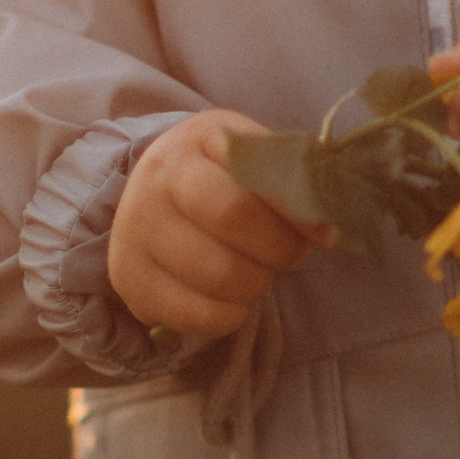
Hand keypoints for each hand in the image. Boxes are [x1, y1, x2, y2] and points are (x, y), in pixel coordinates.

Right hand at [108, 112, 333, 339]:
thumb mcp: (253, 158)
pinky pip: (197, 315)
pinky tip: (232, 300)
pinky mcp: (129, 280)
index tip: (327, 234)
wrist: (154, 199)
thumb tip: (330, 229)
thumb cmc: (220, 178)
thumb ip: (293, 180)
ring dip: (256, 284)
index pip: (253, 178)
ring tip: (255, 272)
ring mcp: (135, 232)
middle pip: (234, 222)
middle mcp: (155, 182)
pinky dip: (229, 316)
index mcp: (194, 142)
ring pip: (219, 276)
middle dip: (281, 248)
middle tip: (290, 254)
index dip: (297, 212)